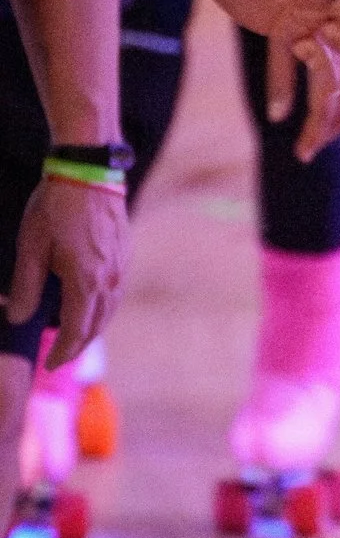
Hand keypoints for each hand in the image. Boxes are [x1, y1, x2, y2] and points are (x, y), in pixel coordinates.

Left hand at [8, 167, 127, 360]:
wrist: (88, 172)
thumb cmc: (56, 207)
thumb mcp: (31, 247)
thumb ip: (24, 287)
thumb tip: (16, 318)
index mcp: (85, 282)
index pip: (76, 332)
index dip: (62, 353)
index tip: (49, 365)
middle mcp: (109, 281)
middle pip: (96, 327)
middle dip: (77, 346)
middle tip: (59, 356)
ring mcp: (121, 269)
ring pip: (108, 312)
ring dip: (91, 328)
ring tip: (72, 334)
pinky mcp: (125, 256)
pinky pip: (115, 294)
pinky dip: (101, 308)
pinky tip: (87, 304)